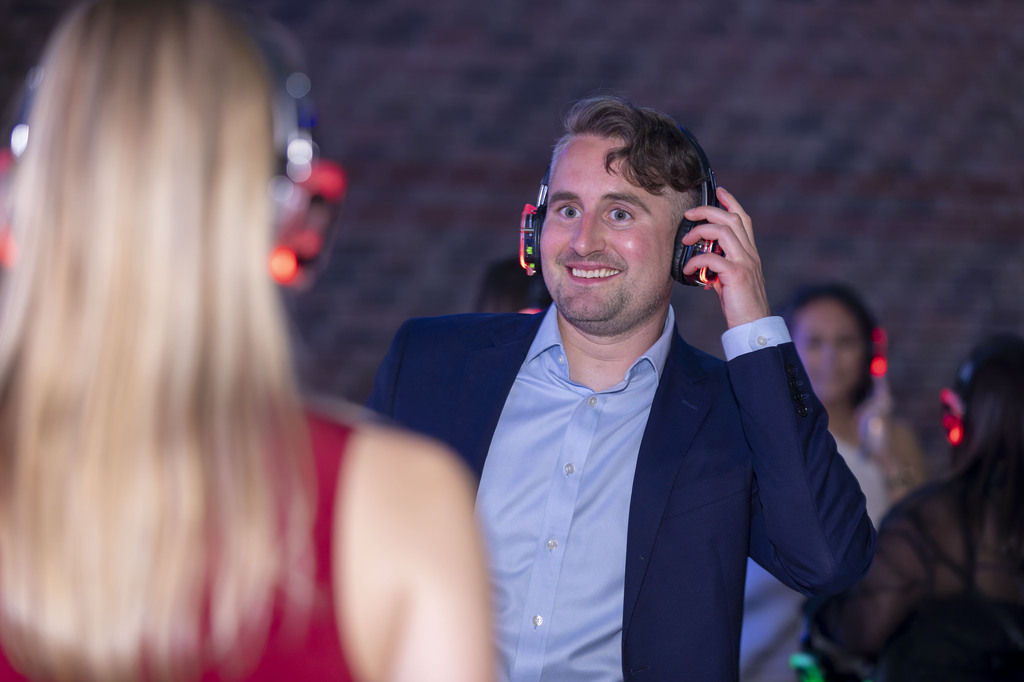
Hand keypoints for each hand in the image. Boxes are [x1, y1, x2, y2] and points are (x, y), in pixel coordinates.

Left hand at [679, 187, 769, 327]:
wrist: (754, 326)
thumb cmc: (740, 305)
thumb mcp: (730, 280)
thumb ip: (720, 266)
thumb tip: (701, 260)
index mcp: (749, 253)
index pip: (743, 219)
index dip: (732, 202)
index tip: (719, 190)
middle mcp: (750, 254)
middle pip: (732, 218)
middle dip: (709, 210)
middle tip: (689, 213)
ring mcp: (746, 263)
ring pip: (724, 231)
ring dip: (701, 231)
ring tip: (685, 240)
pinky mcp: (737, 276)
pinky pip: (713, 258)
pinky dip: (696, 261)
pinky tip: (688, 269)